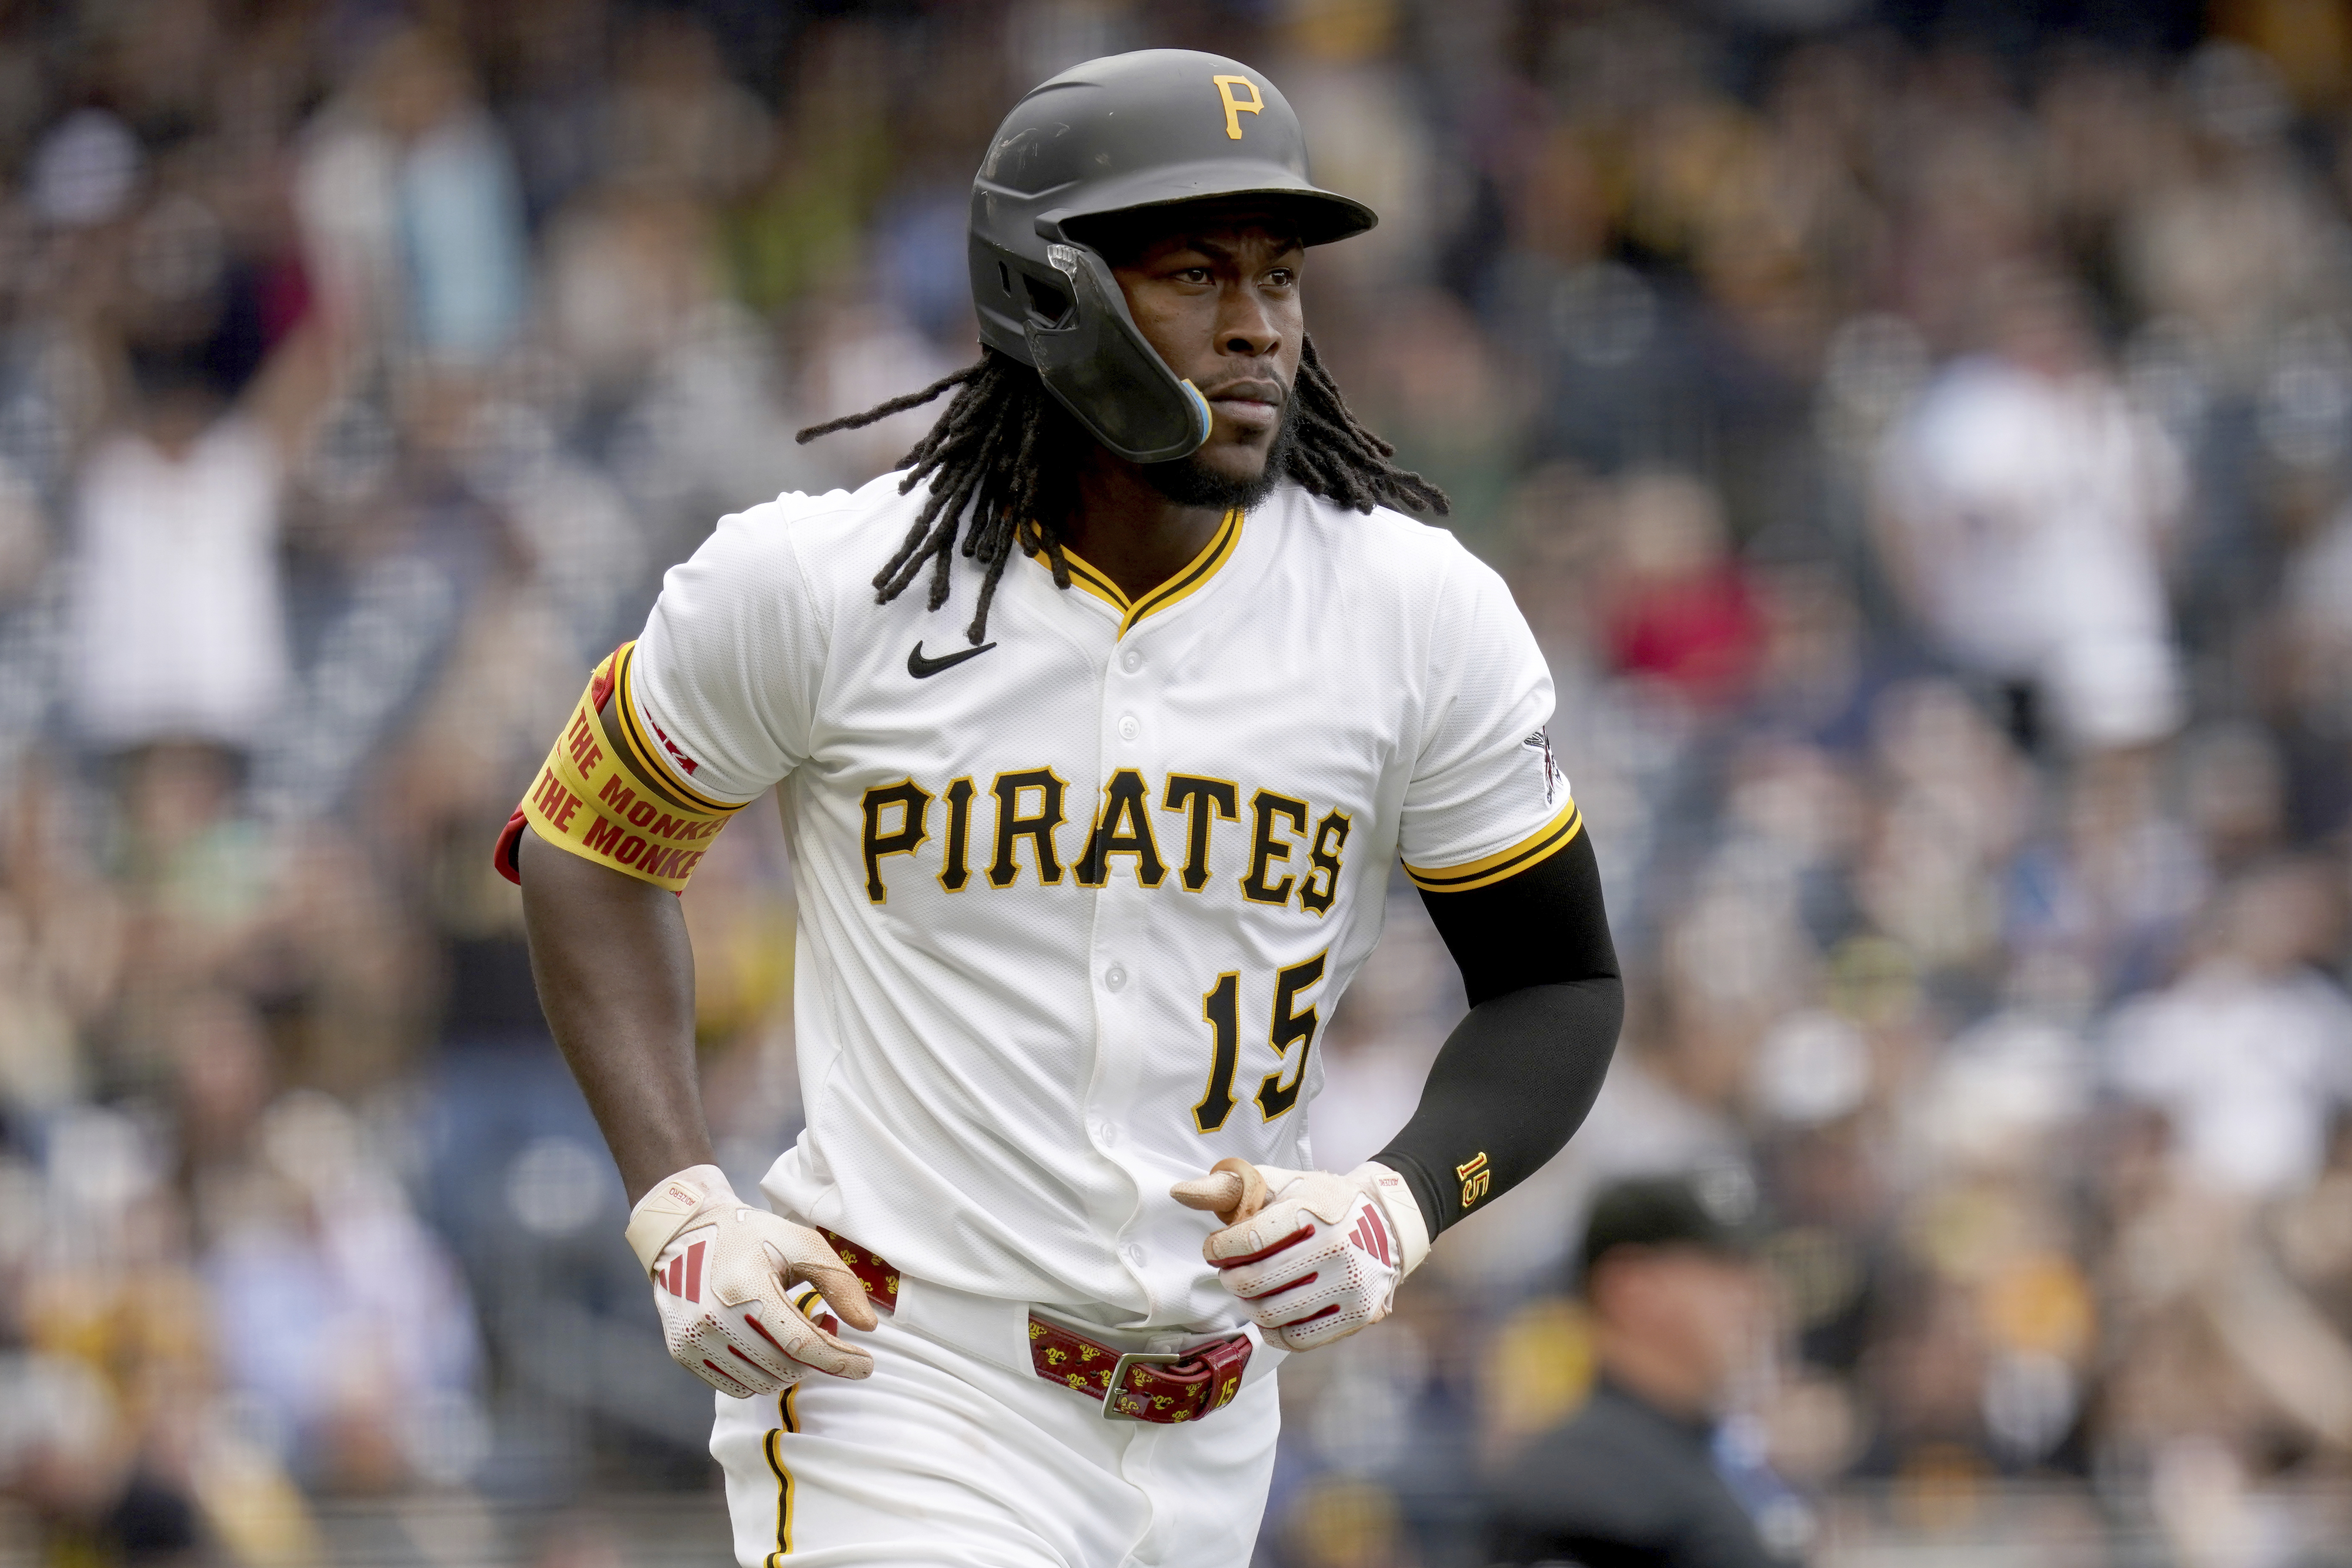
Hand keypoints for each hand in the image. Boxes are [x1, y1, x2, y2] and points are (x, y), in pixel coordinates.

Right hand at [626, 1165, 878, 1396]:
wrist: (686, 1232)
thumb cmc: (750, 1236)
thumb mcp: (801, 1244)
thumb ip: (838, 1282)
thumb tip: (868, 1327)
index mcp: (744, 1287)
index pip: (800, 1344)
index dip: (839, 1360)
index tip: (866, 1365)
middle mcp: (713, 1318)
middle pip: (784, 1368)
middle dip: (817, 1357)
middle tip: (825, 1323)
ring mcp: (693, 1340)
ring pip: (762, 1384)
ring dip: (791, 1367)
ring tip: (794, 1329)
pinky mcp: (683, 1353)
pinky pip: (737, 1386)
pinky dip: (762, 1373)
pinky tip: (768, 1341)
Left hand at [1171, 1158, 1429, 1351]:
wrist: (1388, 1223)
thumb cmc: (1320, 1203)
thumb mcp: (1281, 1184)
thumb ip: (1230, 1186)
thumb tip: (1179, 1192)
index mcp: (1313, 1208)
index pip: (1248, 1238)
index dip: (1219, 1248)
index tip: (1214, 1249)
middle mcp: (1337, 1246)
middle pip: (1257, 1281)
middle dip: (1230, 1280)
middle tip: (1230, 1273)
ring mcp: (1351, 1283)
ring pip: (1274, 1313)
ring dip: (1249, 1306)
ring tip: (1249, 1292)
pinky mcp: (1359, 1314)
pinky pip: (1300, 1338)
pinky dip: (1275, 1331)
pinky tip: (1271, 1313)